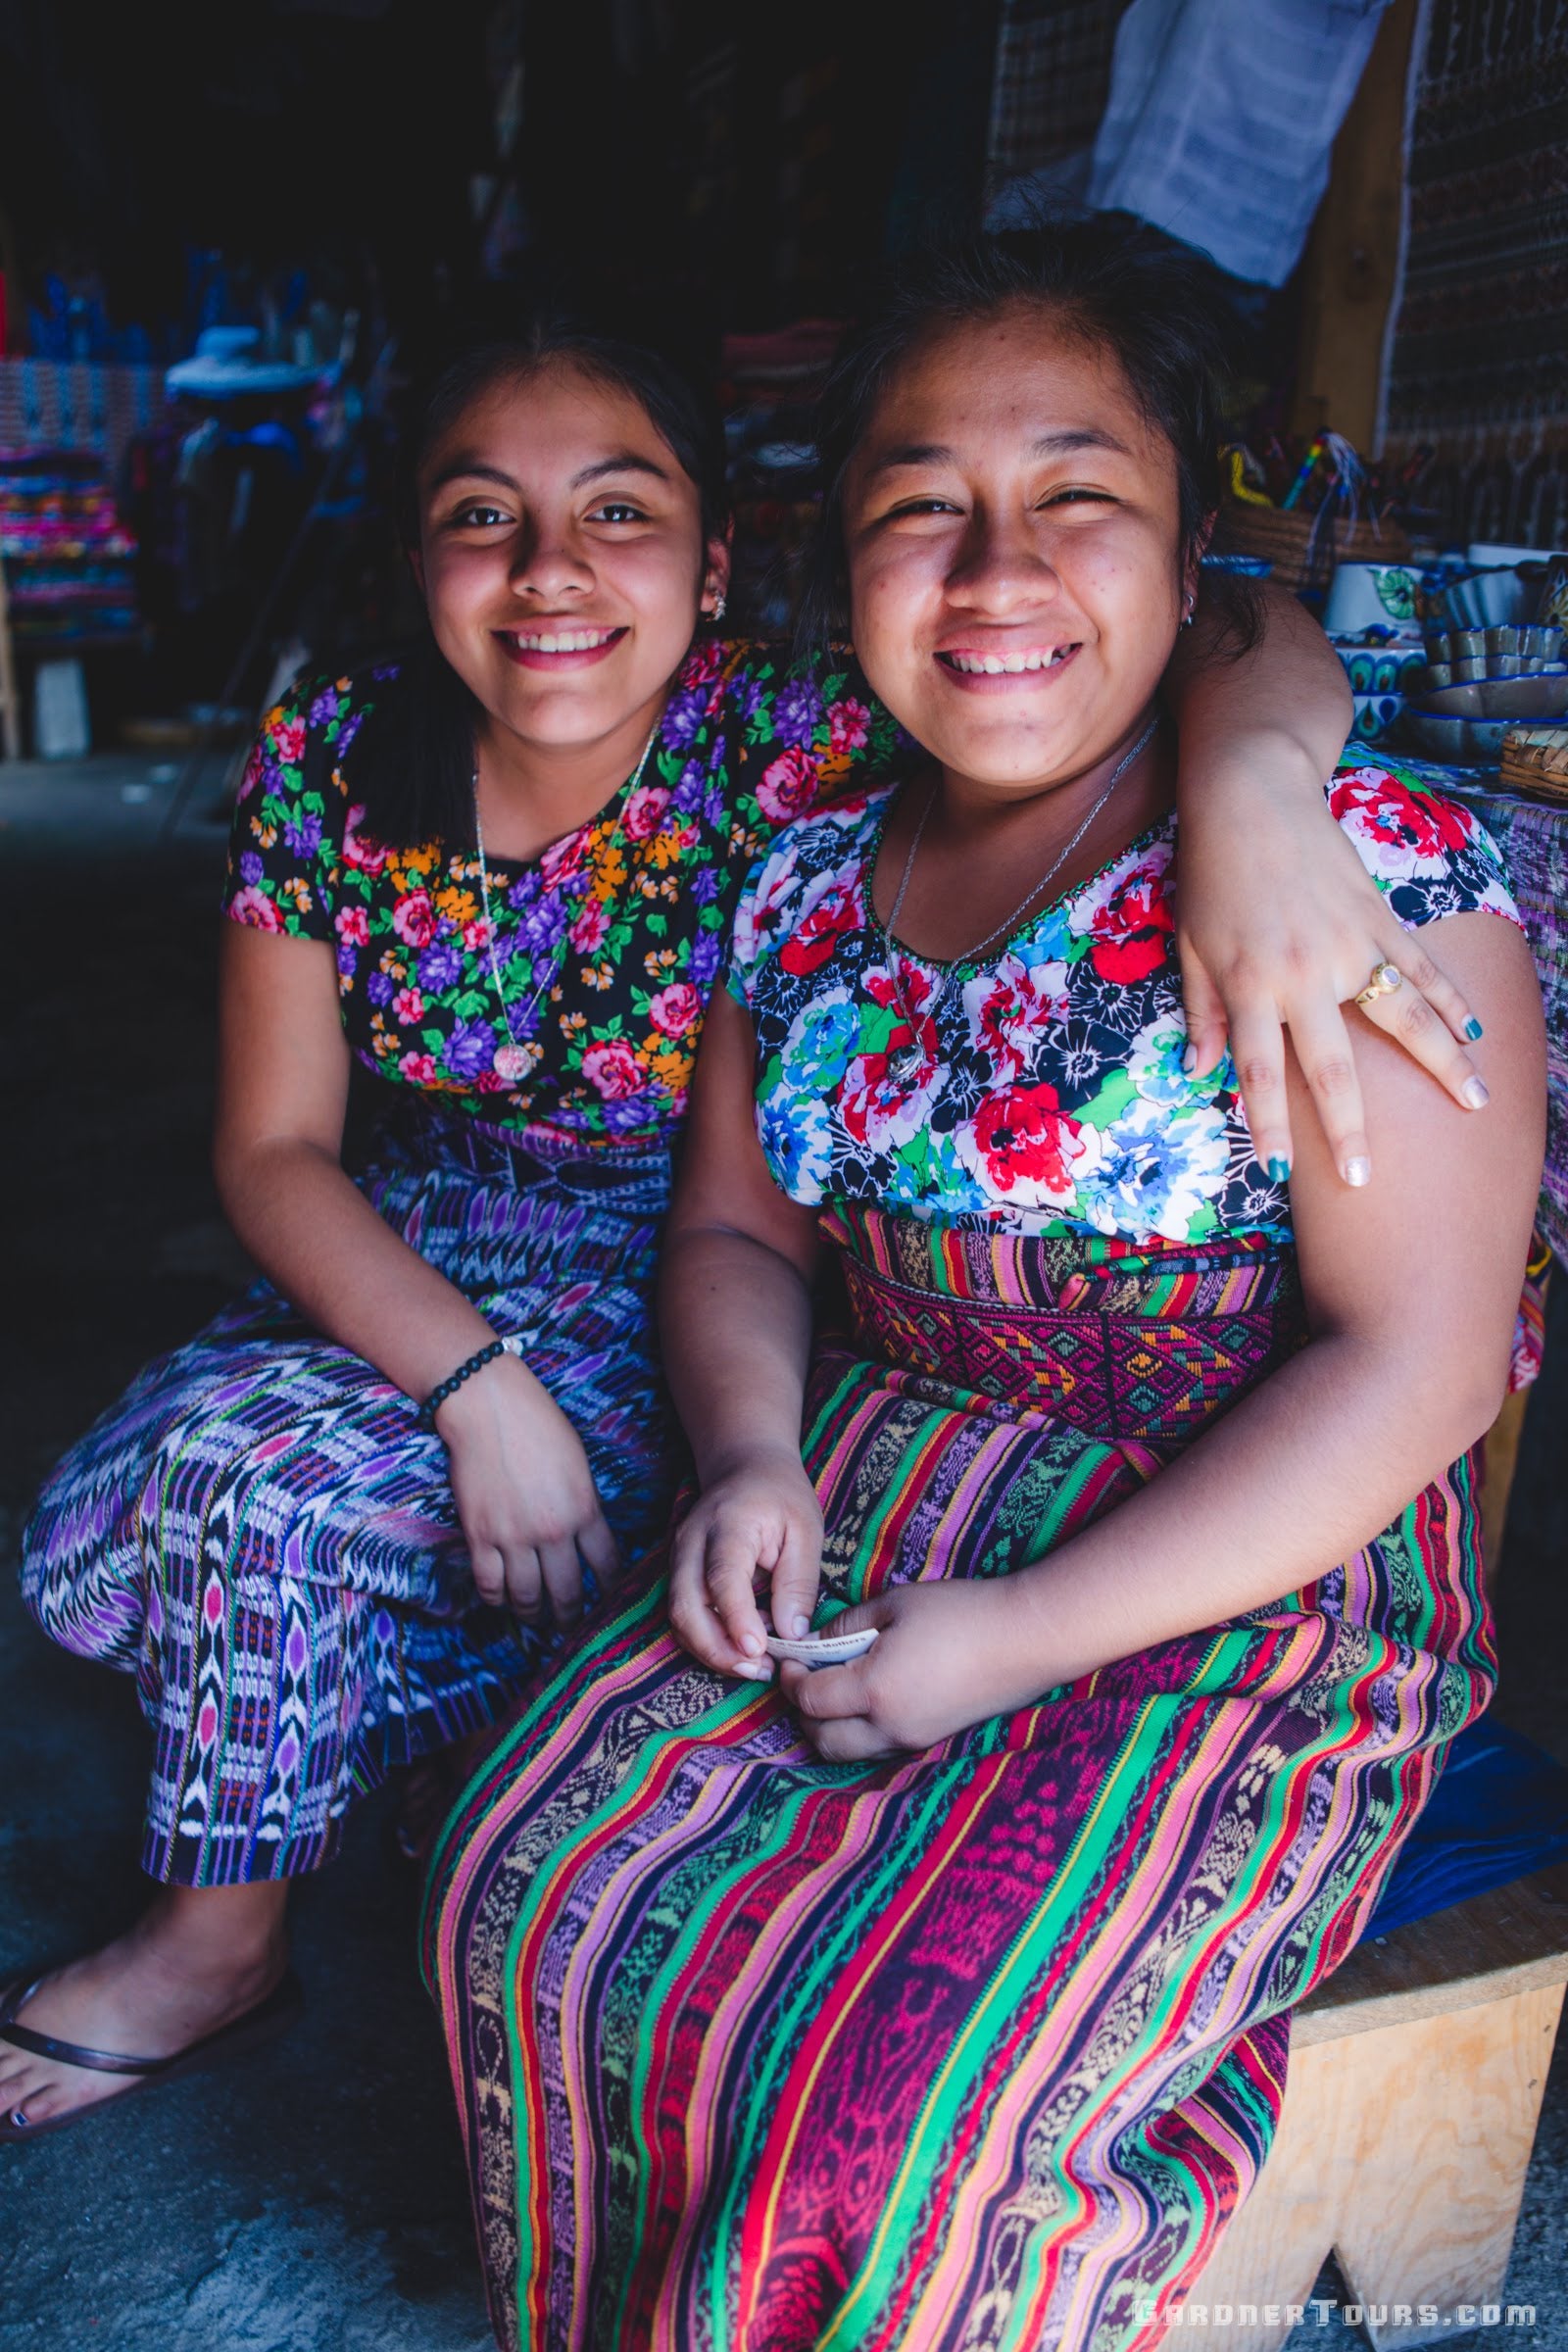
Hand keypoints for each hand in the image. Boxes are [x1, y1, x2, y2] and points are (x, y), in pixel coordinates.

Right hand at [438, 1354, 618, 1624]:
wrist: (489, 1407)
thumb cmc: (539, 1426)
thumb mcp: (578, 1466)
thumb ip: (585, 1507)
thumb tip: (588, 1540)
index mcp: (585, 1509)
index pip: (607, 1567)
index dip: (610, 1593)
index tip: (609, 1607)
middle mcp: (553, 1530)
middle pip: (567, 1592)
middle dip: (571, 1617)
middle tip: (570, 1628)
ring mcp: (514, 1536)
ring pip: (528, 1597)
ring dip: (534, 1616)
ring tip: (538, 1622)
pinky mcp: (480, 1535)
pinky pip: (489, 1584)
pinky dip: (497, 1599)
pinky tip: (502, 1600)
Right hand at [667, 1446, 822, 1679]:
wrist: (744, 1466)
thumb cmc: (779, 1495)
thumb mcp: (805, 1529)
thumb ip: (798, 1581)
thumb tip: (792, 1634)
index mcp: (727, 1523)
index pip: (722, 1577)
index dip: (736, 1618)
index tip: (759, 1649)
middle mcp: (691, 1542)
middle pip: (685, 1605)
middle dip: (717, 1648)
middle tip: (758, 1670)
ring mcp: (677, 1558)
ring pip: (678, 1617)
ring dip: (711, 1651)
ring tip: (755, 1667)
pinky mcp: (677, 1574)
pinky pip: (683, 1616)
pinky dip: (707, 1640)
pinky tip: (741, 1649)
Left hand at [779, 1579, 1047, 1759]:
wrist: (1026, 1638)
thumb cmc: (961, 1612)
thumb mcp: (895, 1604)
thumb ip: (846, 1626)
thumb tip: (814, 1644)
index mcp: (874, 1690)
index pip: (810, 1699)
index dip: (790, 1678)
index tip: (790, 1657)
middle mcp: (889, 1726)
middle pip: (821, 1739)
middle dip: (802, 1711)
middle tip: (804, 1676)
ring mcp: (912, 1740)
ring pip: (848, 1751)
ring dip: (830, 1726)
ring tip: (835, 1687)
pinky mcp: (931, 1740)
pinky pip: (877, 1748)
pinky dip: (859, 1731)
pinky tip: (868, 1696)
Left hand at [1178, 758, 1486, 1186]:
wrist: (1253, 794)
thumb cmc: (1211, 872)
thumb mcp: (1191, 944)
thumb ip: (1201, 1010)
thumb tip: (1198, 1069)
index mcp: (1249, 987)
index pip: (1259, 1073)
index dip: (1267, 1125)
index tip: (1277, 1172)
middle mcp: (1303, 975)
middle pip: (1331, 1067)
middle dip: (1348, 1127)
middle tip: (1364, 1176)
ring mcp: (1349, 946)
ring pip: (1402, 1016)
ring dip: (1440, 1064)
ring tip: (1474, 1104)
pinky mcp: (1378, 918)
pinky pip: (1422, 965)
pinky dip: (1451, 999)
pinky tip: (1474, 1032)